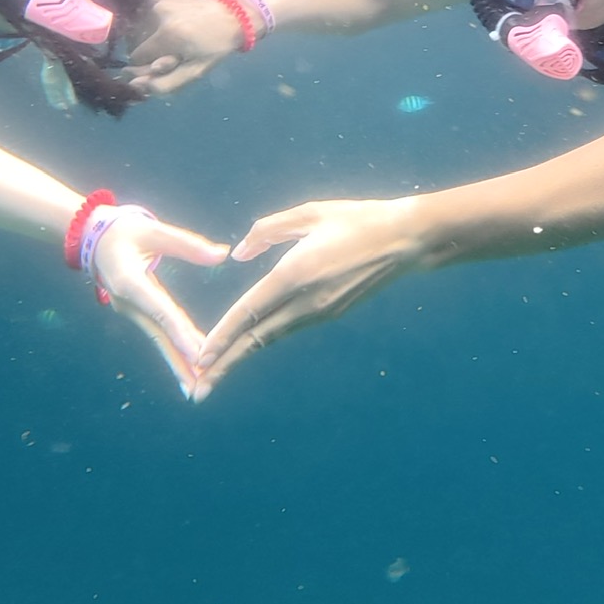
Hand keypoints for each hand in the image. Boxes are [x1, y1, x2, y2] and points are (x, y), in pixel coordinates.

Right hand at [87, 208, 227, 394]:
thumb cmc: (122, 230)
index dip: (180, 333)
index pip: (161, 310)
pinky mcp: (136, 313)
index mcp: (129, 282)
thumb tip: (223, 255)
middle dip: (180, 362)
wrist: (92, 238)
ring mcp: (130, 311)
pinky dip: (173, 351)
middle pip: (159, 336)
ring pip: (158, 340)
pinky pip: (157, 335)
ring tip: (197, 387)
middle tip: (201, 386)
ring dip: (177, 363)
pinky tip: (188, 370)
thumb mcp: (153, 231)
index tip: (197, 354)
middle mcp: (127, 303)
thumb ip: (187, 244)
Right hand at [121, 0, 246, 96]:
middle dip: (149, 50)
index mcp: (168, 34)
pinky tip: (169, 22)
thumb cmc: (214, 48)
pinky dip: (151, 20)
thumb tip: (133, 84)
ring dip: (148, 36)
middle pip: (135, 42)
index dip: (150, 64)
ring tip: (173, 36)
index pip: (136, 58)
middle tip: (173, 49)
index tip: (168, 60)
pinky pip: (143, 12)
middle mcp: (158, 11)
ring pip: (137, 28)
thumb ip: (163, 83)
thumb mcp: (194, 72)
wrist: (231, 15)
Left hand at [193, 198, 426, 398]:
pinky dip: (263, 340)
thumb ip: (267, 231)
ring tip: (215, 373)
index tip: (200, 357)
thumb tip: (238, 256)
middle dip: (225, 364)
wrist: (405, 241)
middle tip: (198, 390)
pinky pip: (288, 329)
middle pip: (256, 339)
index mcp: (296, 273)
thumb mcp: (308, 212)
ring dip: (241, 356)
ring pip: (271, 338)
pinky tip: (246, 346)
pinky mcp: (331, 314)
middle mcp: (306, 301)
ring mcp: (321, 312)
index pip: (249, 312)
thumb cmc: (355, 219)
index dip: (222, 336)